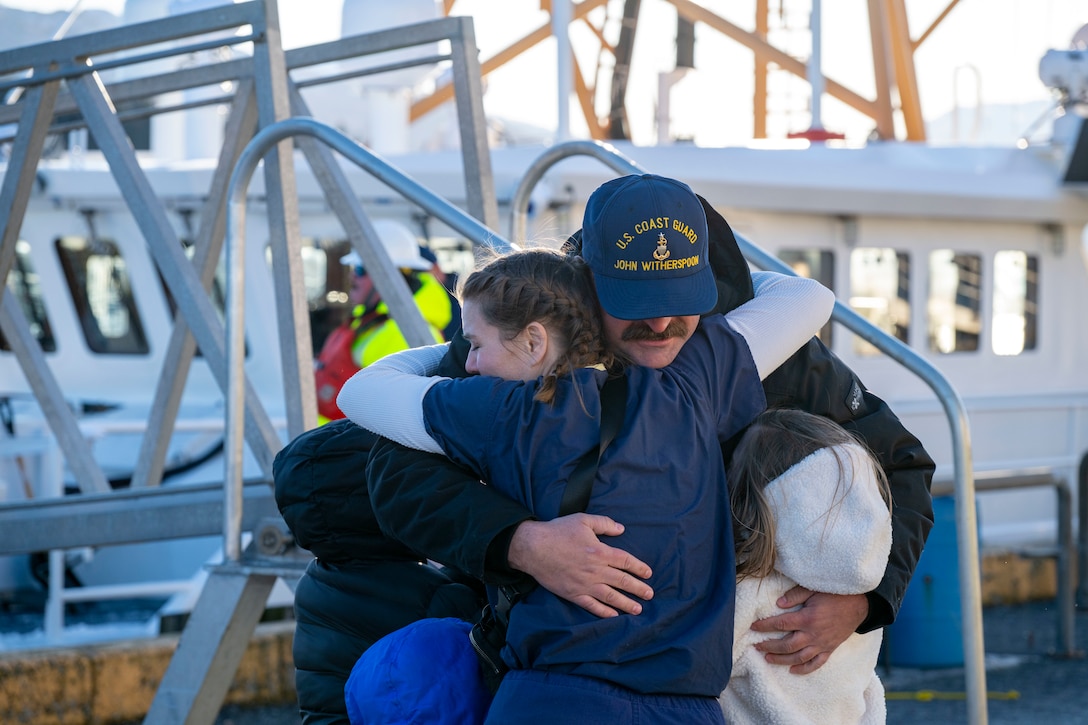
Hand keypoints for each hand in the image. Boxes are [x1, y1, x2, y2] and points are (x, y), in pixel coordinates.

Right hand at [507, 514, 653, 617]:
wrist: (533, 548)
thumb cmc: (557, 531)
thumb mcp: (582, 520)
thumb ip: (604, 523)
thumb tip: (621, 528)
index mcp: (600, 551)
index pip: (626, 561)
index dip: (639, 568)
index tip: (648, 574)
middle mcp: (596, 570)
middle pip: (622, 581)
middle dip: (638, 589)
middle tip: (650, 595)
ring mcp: (584, 584)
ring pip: (611, 597)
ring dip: (626, 603)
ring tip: (638, 609)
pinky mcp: (573, 593)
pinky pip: (592, 605)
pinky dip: (604, 612)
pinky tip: (613, 616)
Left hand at [750, 587, 867, 673]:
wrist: (859, 606)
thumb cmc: (835, 595)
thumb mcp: (813, 589)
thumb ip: (795, 596)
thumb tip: (778, 604)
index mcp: (807, 618)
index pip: (781, 624)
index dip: (765, 626)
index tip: (753, 627)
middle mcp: (813, 634)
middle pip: (787, 645)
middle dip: (769, 646)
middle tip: (756, 646)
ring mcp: (822, 644)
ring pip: (799, 657)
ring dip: (782, 660)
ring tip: (768, 658)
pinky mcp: (830, 649)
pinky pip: (816, 663)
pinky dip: (804, 669)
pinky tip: (793, 670)